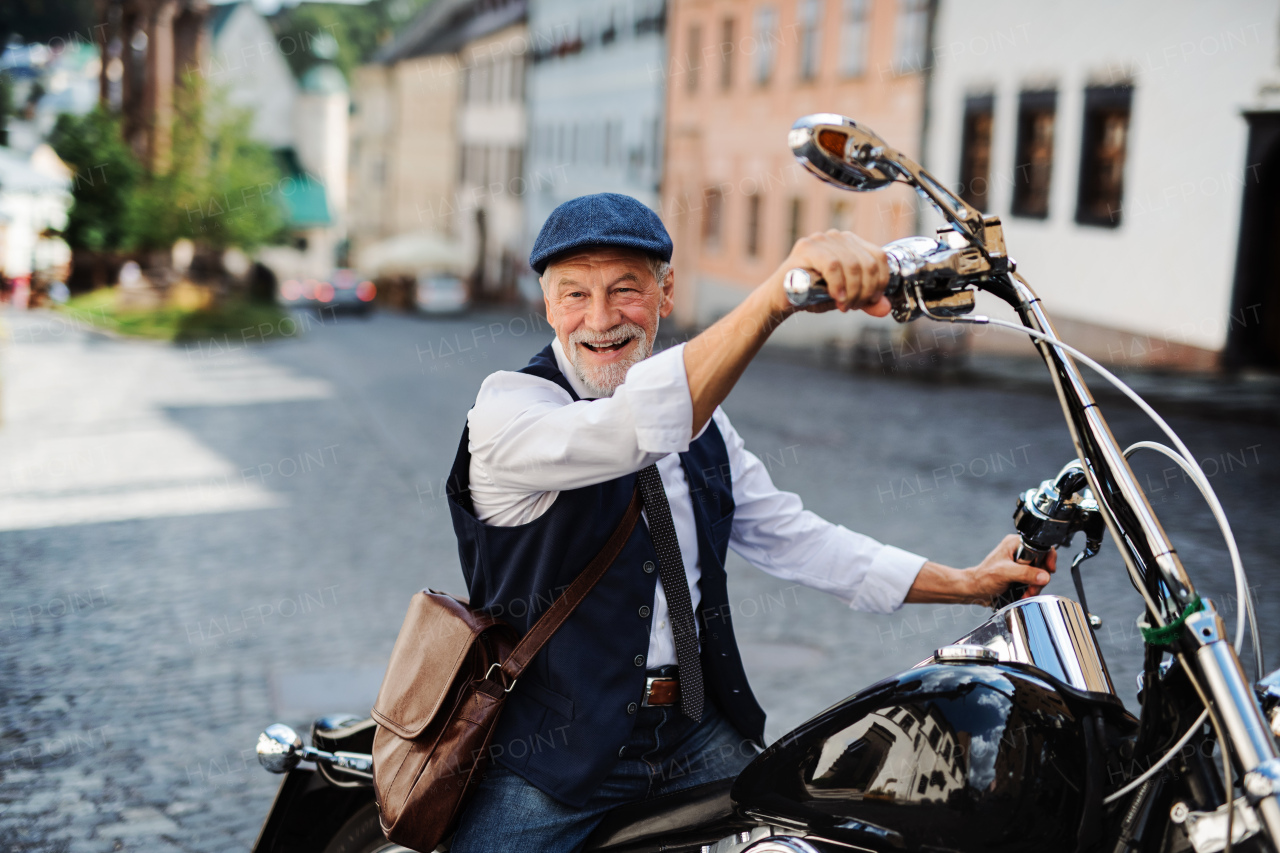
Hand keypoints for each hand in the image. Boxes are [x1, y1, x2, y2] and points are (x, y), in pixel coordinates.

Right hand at [775, 230, 891, 315]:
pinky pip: (833, 265)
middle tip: (853, 306)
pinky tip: (836, 297)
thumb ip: (867, 301)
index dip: (880, 282)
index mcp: (851, 244)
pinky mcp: (806, 248)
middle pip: (868, 263)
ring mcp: (821, 239)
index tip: (871, 301)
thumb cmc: (812, 295)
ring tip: (843, 305)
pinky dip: (838, 284)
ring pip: (852, 265)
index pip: (879, 257)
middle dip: (865, 291)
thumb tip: (885, 308)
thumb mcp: (846, 298)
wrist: (780, 299)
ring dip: (852, 291)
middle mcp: (838, 237)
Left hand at [966, 535, 1057, 604]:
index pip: (1041, 546)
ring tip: (1026, 593)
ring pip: (1039, 573)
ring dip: (1035, 586)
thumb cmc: (983, 578)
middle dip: (1039, 578)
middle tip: (1031, 588)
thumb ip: (1024, 573)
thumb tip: (1044, 576)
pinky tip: (1024, 593)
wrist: (974, 590)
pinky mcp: (1020, 574)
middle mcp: (1019, 551)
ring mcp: (1020, 563)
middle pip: (1042, 562)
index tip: (1049, 570)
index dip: (1048, 558)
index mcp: (1015, 544)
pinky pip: (1033, 580)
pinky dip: (1031, 589)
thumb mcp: (1004, 573)